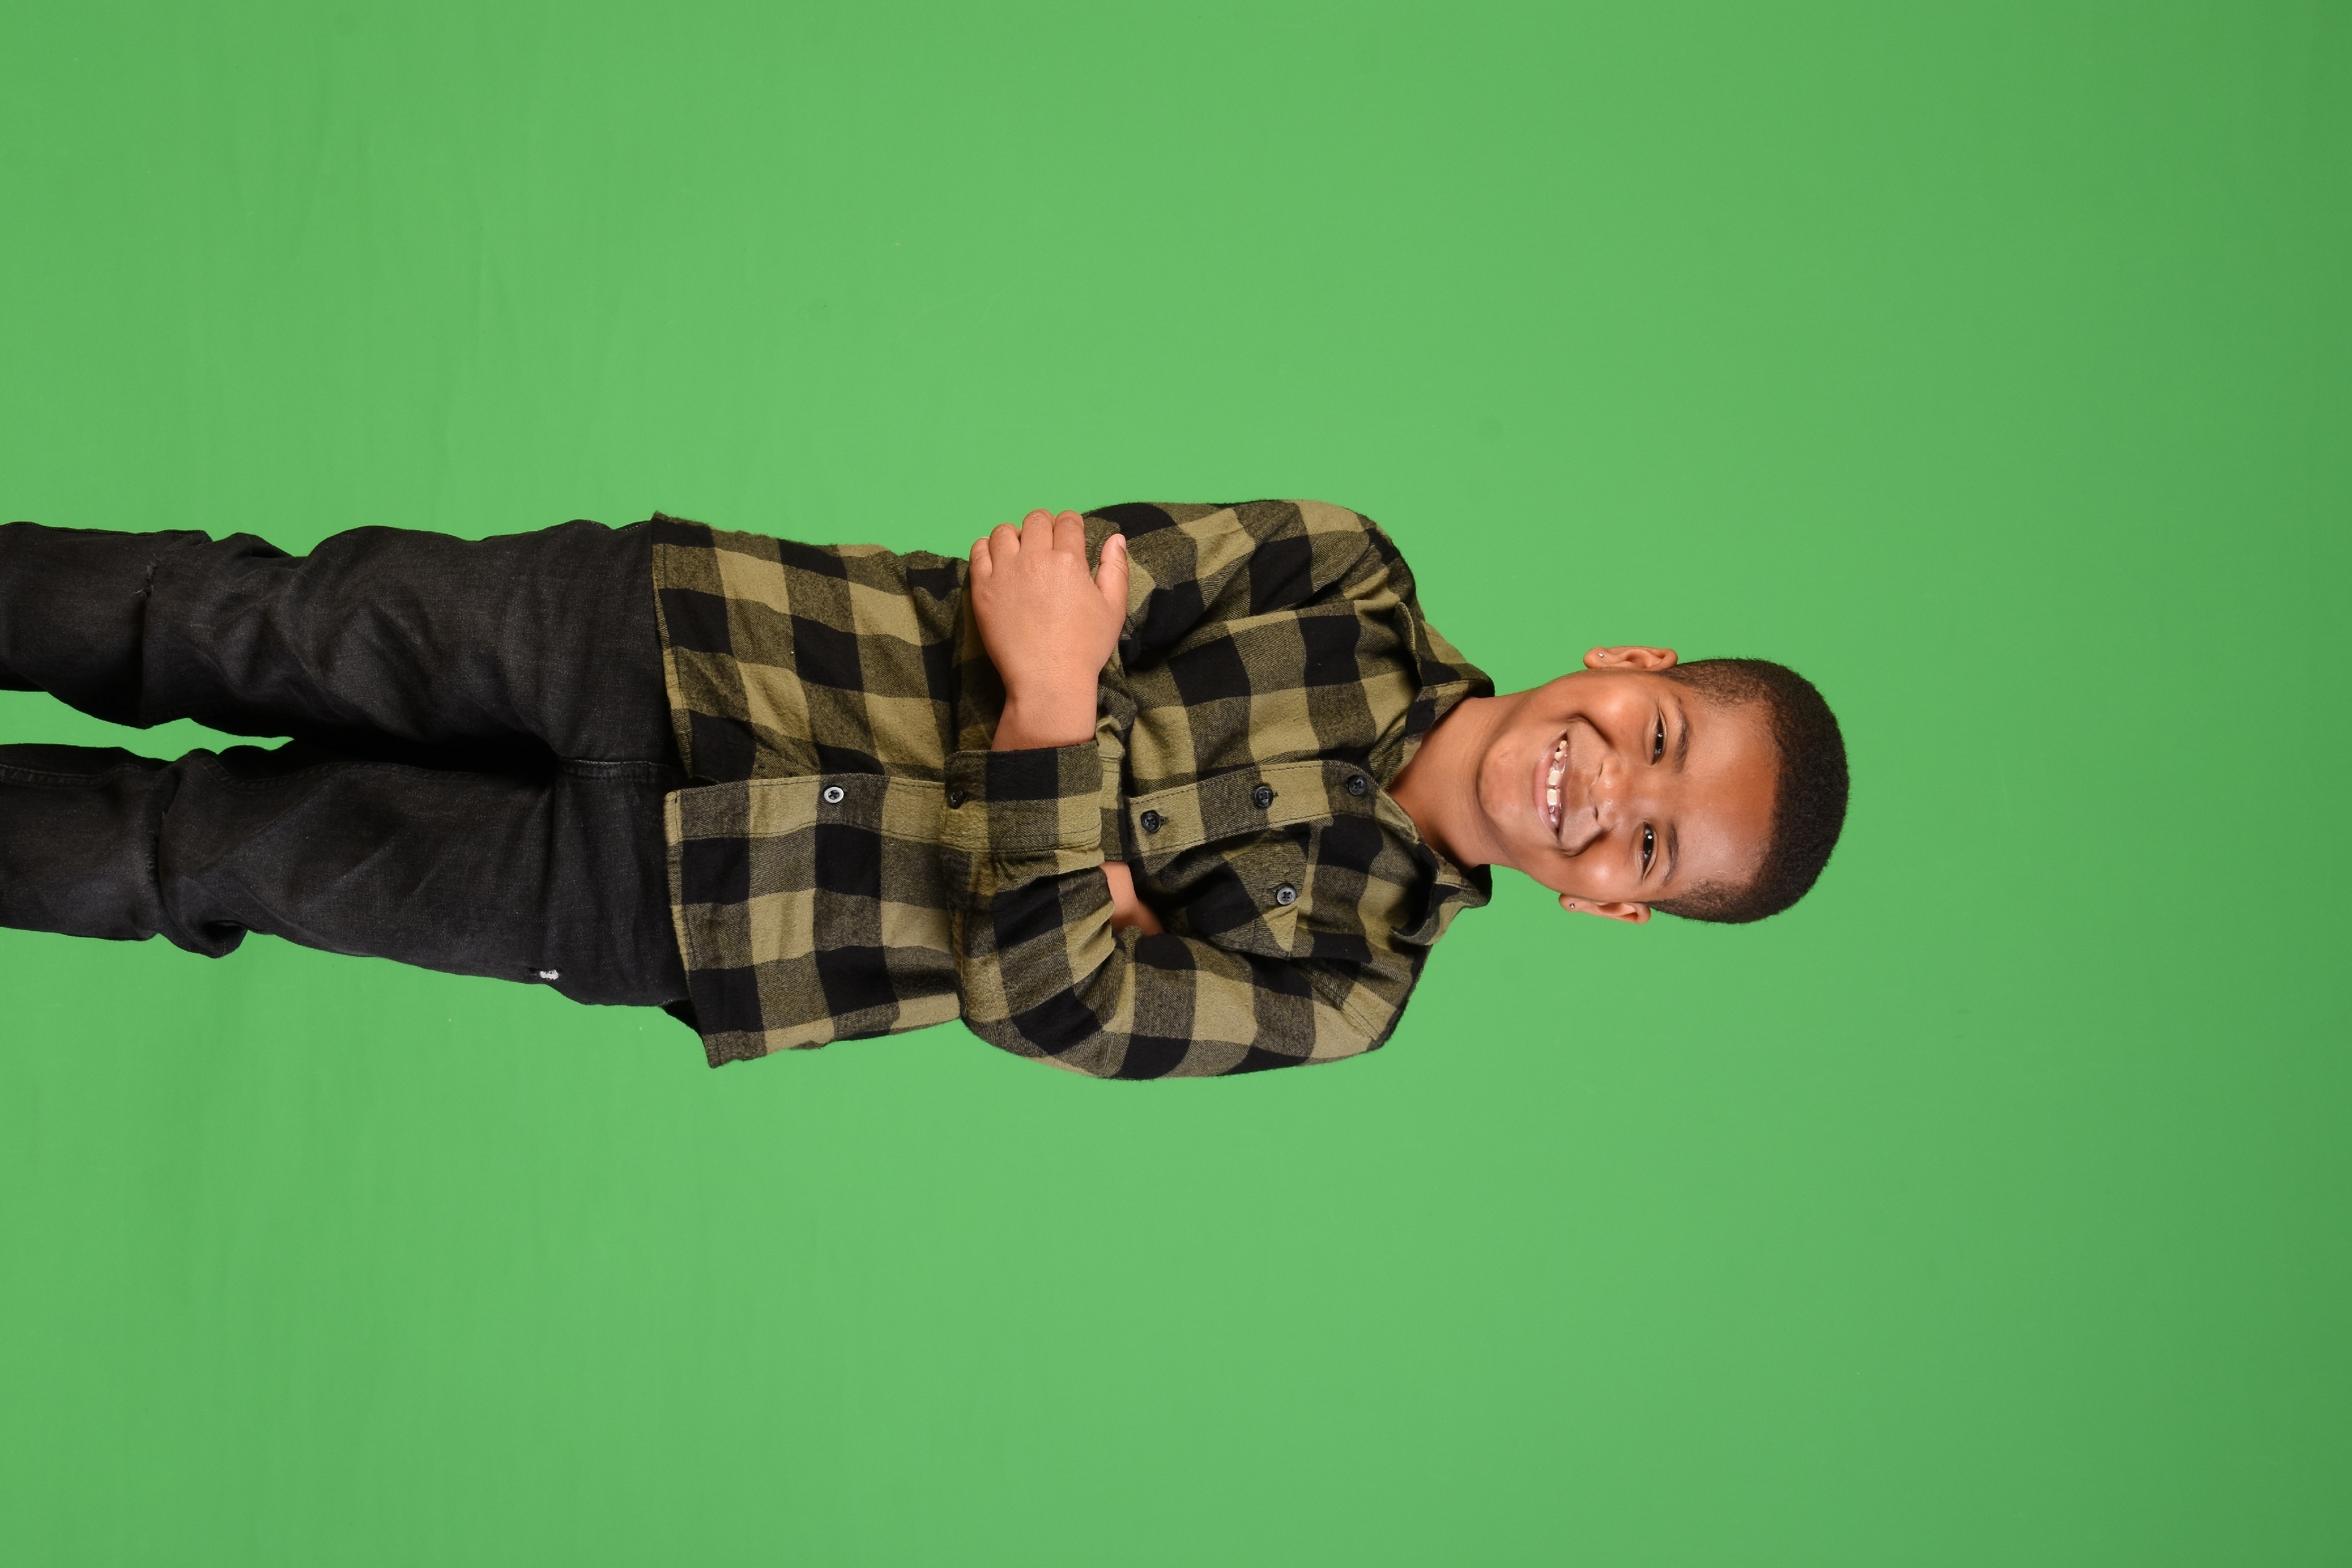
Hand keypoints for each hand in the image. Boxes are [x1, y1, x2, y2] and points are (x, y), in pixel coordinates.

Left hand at [969, 509, 1128, 748]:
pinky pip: (978, 551)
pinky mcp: (982, 588)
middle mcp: (1035, 557)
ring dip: (1014, 536)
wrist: (1047, 679)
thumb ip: (1116, 569)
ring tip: (1019, 554)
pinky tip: (996, 561)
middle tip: (1045, 546)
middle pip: (1036, 520)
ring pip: (1003, 531)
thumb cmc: (1085, 648)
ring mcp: (1005, 571)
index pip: (1068, 521)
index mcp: (1069, 559)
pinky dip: (986, 549)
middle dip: (1044, 526)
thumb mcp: (1114, 609)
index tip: (1069, 537)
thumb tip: (1116, 538)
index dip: (1071, 525)